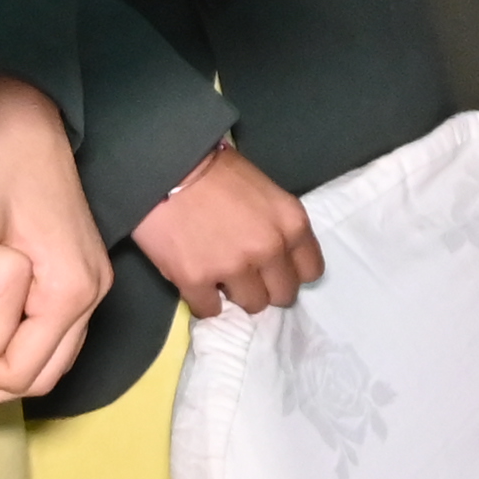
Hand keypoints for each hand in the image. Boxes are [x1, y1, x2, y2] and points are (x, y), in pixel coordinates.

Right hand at [135, 142, 323, 318]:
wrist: (167, 167)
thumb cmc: (217, 170)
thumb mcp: (266, 191)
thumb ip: (277, 225)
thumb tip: (276, 255)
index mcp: (292, 224)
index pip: (311, 271)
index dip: (292, 272)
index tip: (276, 269)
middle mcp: (269, 249)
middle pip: (283, 294)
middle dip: (267, 287)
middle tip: (247, 276)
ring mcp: (233, 268)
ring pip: (251, 305)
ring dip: (237, 294)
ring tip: (220, 275)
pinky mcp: (196, 280)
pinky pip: (210, 310)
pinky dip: (204, 301)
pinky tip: (198, 283)